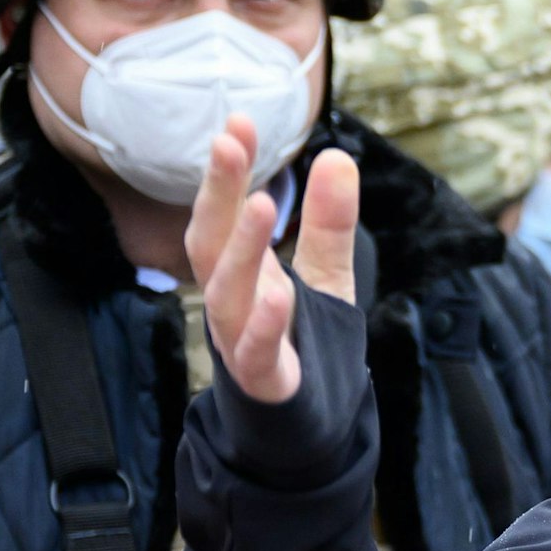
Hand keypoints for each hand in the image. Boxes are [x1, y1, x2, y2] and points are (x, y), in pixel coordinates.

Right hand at [185, 114, 359, 404]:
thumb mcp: (324, 277)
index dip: (228, 171)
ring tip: (262, 202)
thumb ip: (328, 224)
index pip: (225, 212)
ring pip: (228, 293)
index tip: (238, 121)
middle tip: (229, 140)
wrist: (301, 429)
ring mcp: (241, 342)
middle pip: (211, 242)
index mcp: (242, 272)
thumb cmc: (301, 346)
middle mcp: (232, 301)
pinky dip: (265, 326)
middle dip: (218, 192)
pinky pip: (257, 353)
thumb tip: (338, 155)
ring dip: (242, 248)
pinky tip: (280, 295)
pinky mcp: (264, 382)